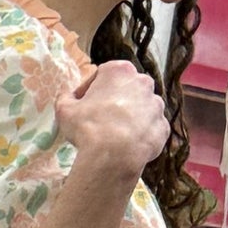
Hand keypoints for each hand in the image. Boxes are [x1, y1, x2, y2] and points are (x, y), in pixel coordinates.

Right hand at [58, 58, 166, 180]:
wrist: (113, 156)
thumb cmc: (88, 126)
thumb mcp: (64, 110)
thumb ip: (66, 98)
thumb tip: (68, 97)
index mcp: (120, 71)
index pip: (103, 73)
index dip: (90, 88)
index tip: (82, 102)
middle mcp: (144, 82)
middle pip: (126, 88)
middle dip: (114, 99)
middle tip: (100, 117)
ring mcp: (157, 105)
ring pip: (141, 107)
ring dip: (129, 116)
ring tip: (114, 133)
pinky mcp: (163, 127)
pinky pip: (149, 128)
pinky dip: (140, 133)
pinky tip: (126, 144)